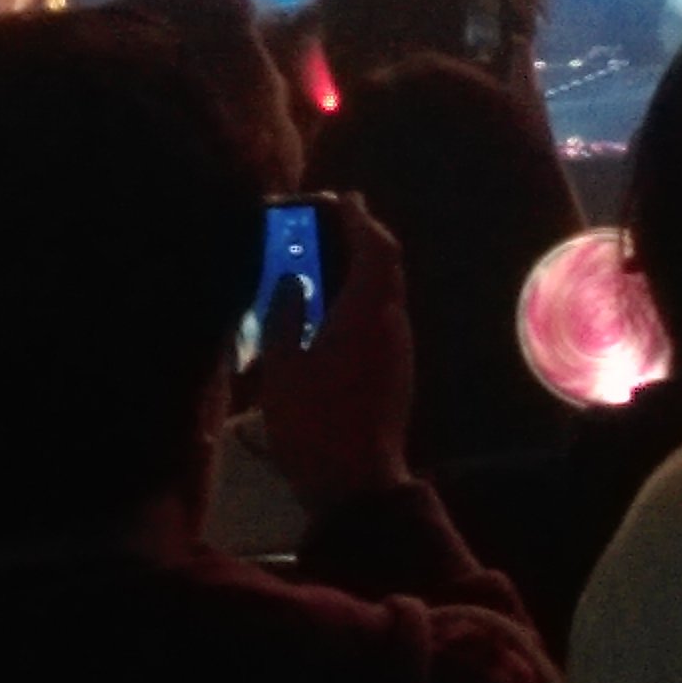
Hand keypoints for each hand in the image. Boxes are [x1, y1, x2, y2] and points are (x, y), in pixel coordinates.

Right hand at [260, 195, 412, 511]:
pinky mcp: (394, 369)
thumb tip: (292, 280)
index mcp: (366, 314)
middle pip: (387, 264)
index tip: (338, 197)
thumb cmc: (314, 423)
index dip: (358, 217)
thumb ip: (285, 315)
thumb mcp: (283, 367)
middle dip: (363, 235)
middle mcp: (391, 324)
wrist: (356, 485)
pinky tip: (332, 304)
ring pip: (386, 290)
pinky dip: (362, 293)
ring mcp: (397, 349)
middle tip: (331, 218)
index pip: (375, 248)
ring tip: (325, 255)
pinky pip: (382, 313)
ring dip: (363, 265)